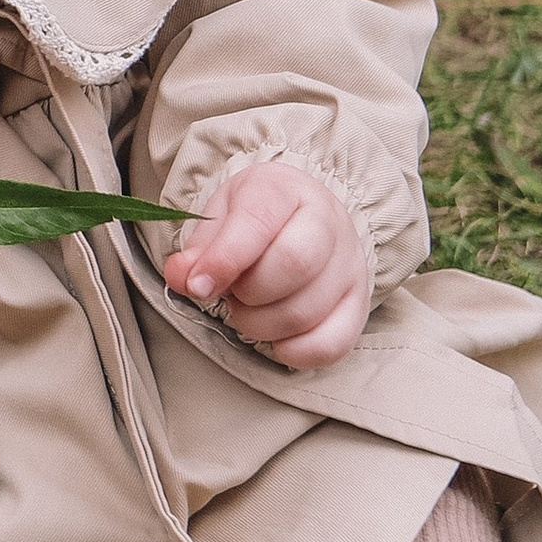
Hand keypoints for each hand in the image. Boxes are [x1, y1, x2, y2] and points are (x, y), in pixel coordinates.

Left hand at [163, 156, 369, 367]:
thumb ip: (199, 249)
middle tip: (233, 291)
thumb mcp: (221, 217)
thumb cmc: (255, 218)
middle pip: (292, 266)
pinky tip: (276, 337)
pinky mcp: (359, 305)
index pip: (258, 223)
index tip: (197, 285)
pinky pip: (331, 344)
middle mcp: (329, 223)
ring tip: (250, 308)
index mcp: (286, 189)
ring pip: (305, 312)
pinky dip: (293, 351)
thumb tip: (182, 278)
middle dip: (247, 292)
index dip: (224, 260)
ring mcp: (350, 266)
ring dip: (261, 324)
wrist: (303, 217)